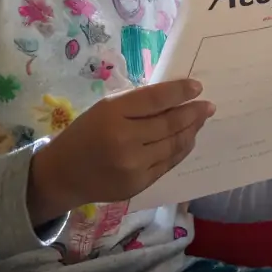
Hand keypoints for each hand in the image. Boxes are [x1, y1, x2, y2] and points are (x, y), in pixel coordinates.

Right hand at [27, 79, 212, 224]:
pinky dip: (181, 149)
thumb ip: (136, 104)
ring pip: (174, 145)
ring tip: (201, 120)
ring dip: (191, 130)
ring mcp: (134, 165)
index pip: (156, 99)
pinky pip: (168, 164)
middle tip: (209, 105)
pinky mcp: (139, 184)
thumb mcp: (104, 109)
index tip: (197, 87)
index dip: (180, 92)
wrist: (62, 175)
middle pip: (170, 123)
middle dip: (193, 113)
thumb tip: (174, 97)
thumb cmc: (84, 135)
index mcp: (112, 114)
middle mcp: (125, 140)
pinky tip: (188, 139)